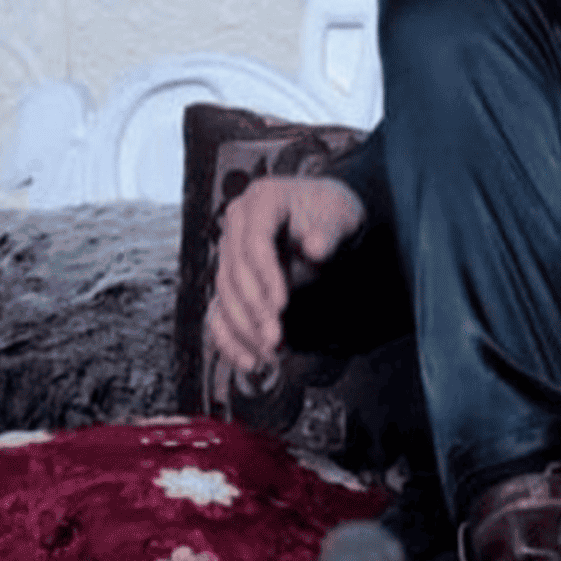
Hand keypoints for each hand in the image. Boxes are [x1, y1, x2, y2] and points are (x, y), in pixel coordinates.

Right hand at [206, 175, 365, 374]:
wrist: (328, 219)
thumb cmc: (334, 213)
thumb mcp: (340, 217)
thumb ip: (329, 233)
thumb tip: (315, 249)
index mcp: (262, 200)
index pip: (254, 242)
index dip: (265, 275)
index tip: (282, 305)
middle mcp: (238, 223)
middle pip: (235, 271)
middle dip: (254, 310)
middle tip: (276, 339)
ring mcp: (230, 251)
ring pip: (225, 295)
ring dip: (245, 329)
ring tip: (271, 352)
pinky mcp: (231, 279)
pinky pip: (220, 311)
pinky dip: (230, 338)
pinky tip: (249, 360)